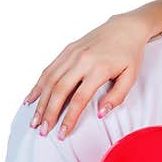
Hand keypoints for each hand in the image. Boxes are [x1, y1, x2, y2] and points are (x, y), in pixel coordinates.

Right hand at [23, 14, 144, 138]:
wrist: (125, 27)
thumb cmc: (130, 55)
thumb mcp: (131, 77)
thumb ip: (117, 97)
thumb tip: (100, 114)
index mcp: (99, 69)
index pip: (79, 99)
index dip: (69, 118)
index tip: (62, 133)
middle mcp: (82, 60)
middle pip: (59, 90)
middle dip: (49, 113)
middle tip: (43, 131)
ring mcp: (71, 53)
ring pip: (49, 80)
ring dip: (40, 102)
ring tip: (34, 121)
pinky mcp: (66, 50)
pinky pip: (48, 69)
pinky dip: (38, 85)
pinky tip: (30, 99)